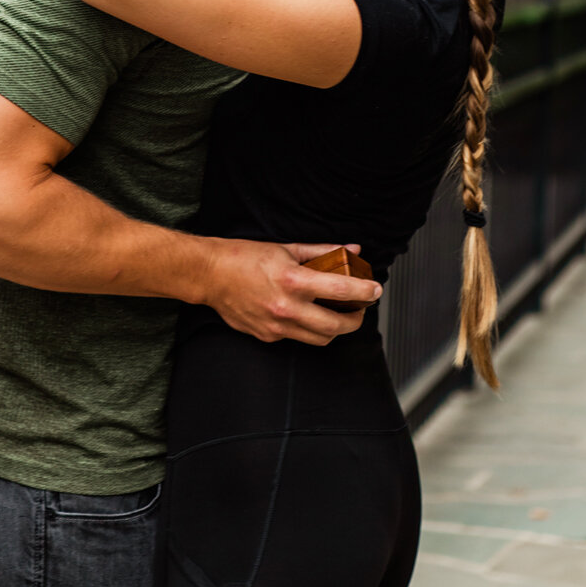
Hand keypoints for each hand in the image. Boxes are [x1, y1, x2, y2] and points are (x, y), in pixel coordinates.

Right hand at [200, 239, 380, 344]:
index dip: (364, 291)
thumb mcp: (287, 248)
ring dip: (335, 329)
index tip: (376, 290)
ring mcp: (276, 326)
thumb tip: (351, 250)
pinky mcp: (268, 336)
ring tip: (338, 314)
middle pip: (336, 326)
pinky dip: (308, 328)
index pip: (340, 290)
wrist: (210, 275)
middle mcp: (286, 307)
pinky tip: (306, 315)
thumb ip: (322, 252)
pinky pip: (297, 337)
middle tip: (360, 309)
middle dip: (356, 320)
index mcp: (292, 280)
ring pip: (320, 338)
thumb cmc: (245, 257)